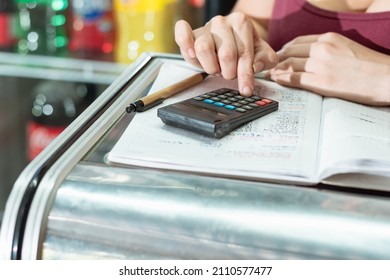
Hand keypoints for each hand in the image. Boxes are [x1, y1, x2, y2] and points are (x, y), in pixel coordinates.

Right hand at [174, 12, 277, 95]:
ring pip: (204, 49)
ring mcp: (205, 28)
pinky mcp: (191, 35)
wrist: (230, 37)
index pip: (244, 53)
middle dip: (229, 72)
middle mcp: (222, 22)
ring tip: (216, 68)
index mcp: (241, 23)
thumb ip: (265, 60)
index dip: (245, 75)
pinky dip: (185, 43)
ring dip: (211, 67)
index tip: (246, 90)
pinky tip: (192, 54)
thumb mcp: (261, 53)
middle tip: (229, 73)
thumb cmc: (244, 47)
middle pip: (225, 54)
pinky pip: (183, 34)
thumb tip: (254, 66)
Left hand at [269, 32, 389, 105]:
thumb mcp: (347, 47)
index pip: (297, 41)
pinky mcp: (320, 81)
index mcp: (329, 38)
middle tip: (268, 66)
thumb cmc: (369, 66)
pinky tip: (275, 80)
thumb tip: (310, 55)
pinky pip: (293, 78)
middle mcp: (322, 49)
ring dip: (275, 69)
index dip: (285, 49)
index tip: (279, 55)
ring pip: (288, 65)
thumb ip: (327, 48)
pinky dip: (281, 79)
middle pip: (289, 52)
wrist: (385, 78)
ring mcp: (320, 65)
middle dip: (276, 59)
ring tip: (268, 74)